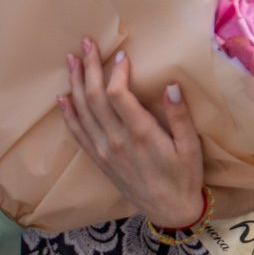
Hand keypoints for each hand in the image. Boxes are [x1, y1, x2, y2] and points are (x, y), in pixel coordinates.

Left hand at [58, 39, 204, 228]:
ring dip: (76, 84)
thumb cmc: (184, 176)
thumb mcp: (191, 147)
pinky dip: (68, 114)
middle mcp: (115, 141)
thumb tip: (172, 86)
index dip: (117, 72)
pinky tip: (63, 98)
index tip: (121, 53)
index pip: (119, 95)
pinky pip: (77, 133)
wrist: (168, 210)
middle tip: (86, 44)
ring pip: (82, 112)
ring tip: (72, 61)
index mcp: (141, 135)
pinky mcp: (98, 159)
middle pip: (95, 98)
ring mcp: (103, 151)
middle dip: (90, 69)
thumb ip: (179, 117)